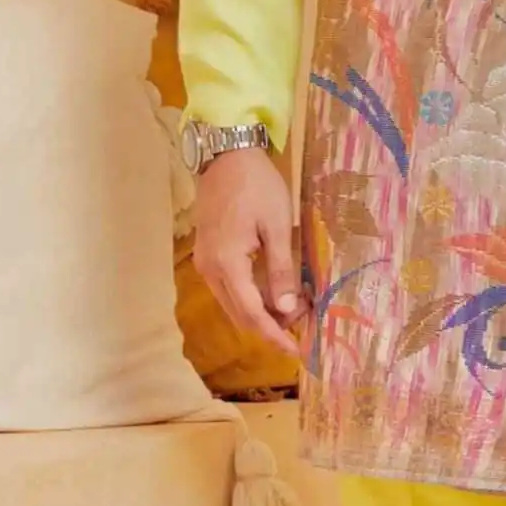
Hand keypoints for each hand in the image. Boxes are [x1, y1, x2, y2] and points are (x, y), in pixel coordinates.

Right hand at [191, 146, 308, 355]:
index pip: (252, 313)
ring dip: (259, 313)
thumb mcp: (278, 225)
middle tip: (300, 330)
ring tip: (292, 312)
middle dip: (269, 327)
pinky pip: (228, 288)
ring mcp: (205, 263)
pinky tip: (271, 294)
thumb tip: (287, 309)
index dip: (274, 334)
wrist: (226, 155)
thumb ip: (281, 270)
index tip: (296, 350)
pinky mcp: (207, 255)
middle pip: (239, 314)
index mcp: (227, 264)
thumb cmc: (257, 185)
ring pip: (232, 303)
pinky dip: (249, 298)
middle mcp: (210, 270)